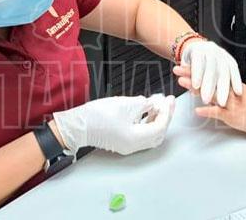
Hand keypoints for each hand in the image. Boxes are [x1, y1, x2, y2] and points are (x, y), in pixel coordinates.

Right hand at [52, 94, 175, 154]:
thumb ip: (144, 104)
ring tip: (158, 103)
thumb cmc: (96, 116)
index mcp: (135, 139)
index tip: (169, 100)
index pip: (160, 127)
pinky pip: (140, 133)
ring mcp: (127, 145)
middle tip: (168, 102)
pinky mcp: (121, 141)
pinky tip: (146, 110)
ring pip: (150, 134)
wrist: (76, 125)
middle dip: (164, 116)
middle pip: (157, 133)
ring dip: (156, 118)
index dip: (166, 112)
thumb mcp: (125, 105)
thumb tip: (154, 104)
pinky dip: (146, 122)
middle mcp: (133, 146)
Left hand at [175, 66, 245, 134]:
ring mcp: (230, 103)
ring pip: (211, 93)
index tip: (185, 63)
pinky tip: (197, 110)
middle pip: (208, 80)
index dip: (197, 69)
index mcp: (230, 84)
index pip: (211, 74)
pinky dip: (208, 111)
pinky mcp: (232, 116)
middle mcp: (229, 91)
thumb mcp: (240, 93)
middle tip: (178, 68)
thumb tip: (212, 85)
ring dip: (196, 88)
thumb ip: (226, 89)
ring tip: (183, 82)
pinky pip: (219, 113)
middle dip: (192, 74)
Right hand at [179, 40, 242, 106]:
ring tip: (206, 99)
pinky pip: (197, 63)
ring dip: (208, 85)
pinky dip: (197, 75)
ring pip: (210, 69)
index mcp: (225, 58)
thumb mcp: (212, 71)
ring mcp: (207, 51)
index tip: (239, 93)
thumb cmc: (203, 63)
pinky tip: (196, 85)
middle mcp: (218, 53)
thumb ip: (216, 83)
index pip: (233, 69)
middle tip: (222, 103)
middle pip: (223, 72)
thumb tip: (219, 101)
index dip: (236, 81)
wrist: (190, 46)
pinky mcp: (195, 50)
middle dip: (223, 89)